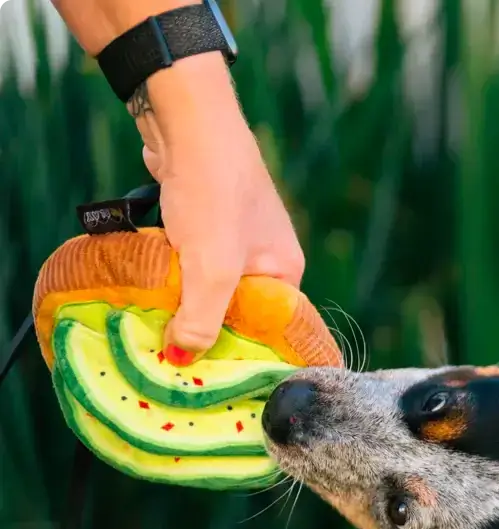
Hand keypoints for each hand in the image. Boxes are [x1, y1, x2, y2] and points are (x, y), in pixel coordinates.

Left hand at [131, 54, 304, 365]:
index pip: (269, 329)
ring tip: (159, 329)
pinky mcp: (205, 226)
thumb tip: (182, 360)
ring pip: (208, 289)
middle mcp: (266, 259)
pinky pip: (190, 267)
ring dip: (182, 303)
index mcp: (286, 272)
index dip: (240, 353)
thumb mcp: (212, 267)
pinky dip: (171, 278)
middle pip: (235, 312)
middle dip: (205, 329)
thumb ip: (201, 319)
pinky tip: (151, 292)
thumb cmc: (213, 191)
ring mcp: (235, 241)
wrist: (186, 120)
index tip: (210, 376)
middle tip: (176, 358)